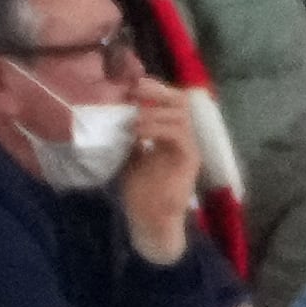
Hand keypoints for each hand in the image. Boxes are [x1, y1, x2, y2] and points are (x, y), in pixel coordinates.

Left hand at [113, 77, 200, 263]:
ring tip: (134, 119)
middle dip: (158, 92)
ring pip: (180, 116)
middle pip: (180, 101)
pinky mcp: (189, 160)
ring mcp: (188, 148)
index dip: (155, 89)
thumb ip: (129, 138)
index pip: (170, 101)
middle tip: (135, 91)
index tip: (132, 85)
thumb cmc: (140, 192)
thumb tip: (116, 116)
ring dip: (154, 112)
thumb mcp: (130, 157)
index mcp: (169, 134)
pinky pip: (179, 135)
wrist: (150, 221)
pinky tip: (140, 133)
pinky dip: (158, 129)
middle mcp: (183, 137)